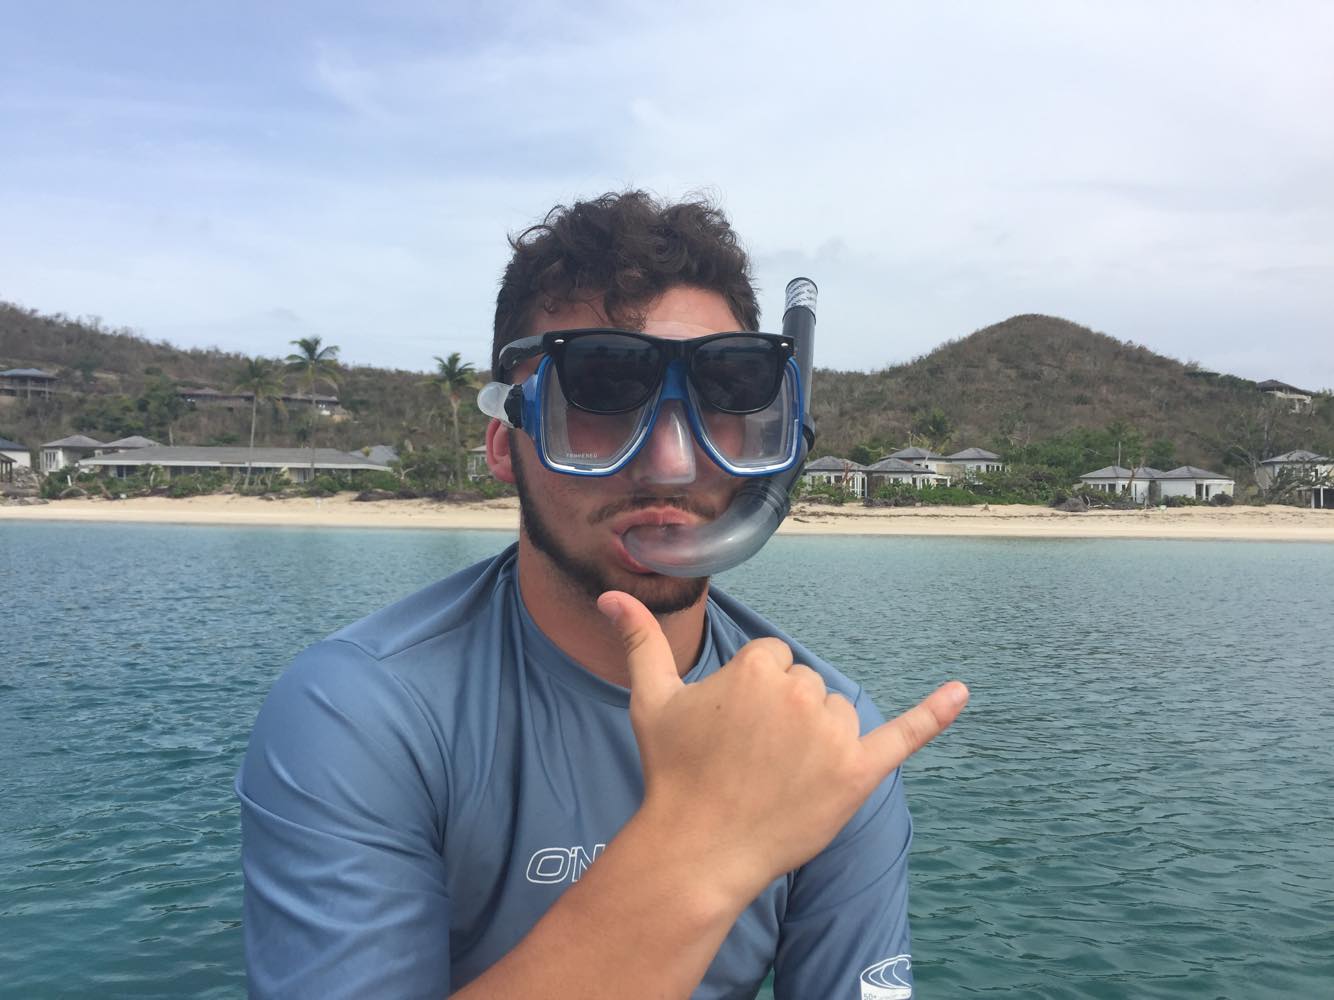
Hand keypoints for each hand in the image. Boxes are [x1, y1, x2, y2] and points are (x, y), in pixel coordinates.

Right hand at [598, 590, 967, 904]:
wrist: (698, 848)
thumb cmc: (673, 773)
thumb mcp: (652, 700)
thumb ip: (639, 641)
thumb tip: (610, 596)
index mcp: (759, 668)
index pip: (773, 661)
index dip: (751, 697)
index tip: (731, 731)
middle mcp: (801, 692)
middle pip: (806, 685)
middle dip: (784, 717)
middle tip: (749, 759)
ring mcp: (833, 734)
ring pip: (838, 713)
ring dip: (818, 737)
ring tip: (778, 775)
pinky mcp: (859, 773)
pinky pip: (904, 736)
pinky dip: (934, 715)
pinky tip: (961, 693)